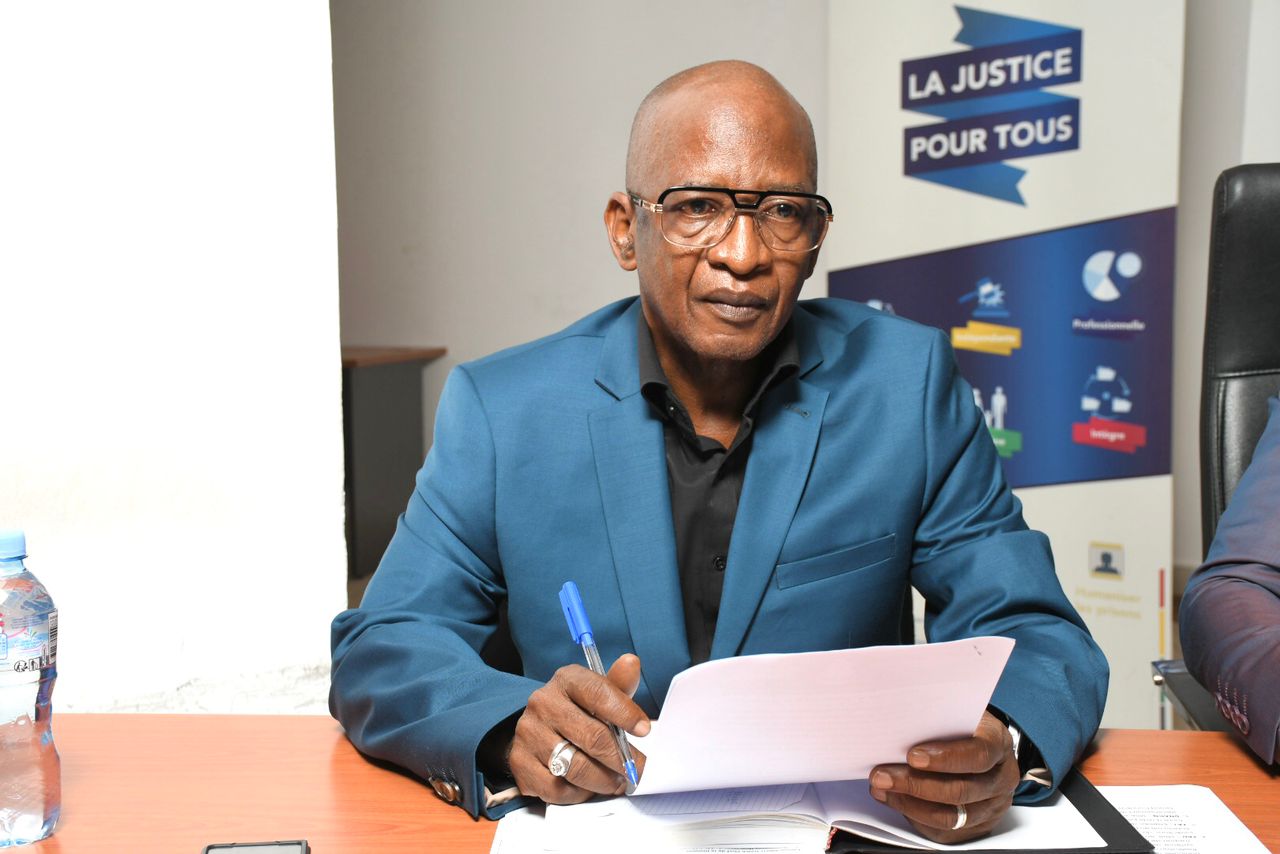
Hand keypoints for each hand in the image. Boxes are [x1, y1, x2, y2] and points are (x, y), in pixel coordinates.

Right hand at [509, 653, 649, 803]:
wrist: (536, 731)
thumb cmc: (576, 712)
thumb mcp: (597, 694)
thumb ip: (618, 684)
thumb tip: (631, 662)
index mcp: (566, 680)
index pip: (599, 693)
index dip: (626, 713)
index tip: (644, 730)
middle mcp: (543, 703)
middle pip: (593, 737)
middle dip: (621, 759)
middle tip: (636, 770)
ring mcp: (528, 733)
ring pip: (576, 767)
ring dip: (604, 780)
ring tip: (617, 781)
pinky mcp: (520, 763)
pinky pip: (557, 788)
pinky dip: (578, 793)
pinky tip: (587, 787)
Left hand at [868, 710, 1018, 843]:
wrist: (980, 744)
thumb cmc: (960, 725)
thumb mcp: (955, 711)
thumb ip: (935, 718)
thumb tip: (895, 724)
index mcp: (998, 743)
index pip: (978, 755)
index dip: (946, 758)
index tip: (912, 756)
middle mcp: (1001, 778)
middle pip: (960, 791)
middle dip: (915, 784)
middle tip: (881, 775)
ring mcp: (993, 806)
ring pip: (950, 817)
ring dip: (909, 804)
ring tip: (882, 789)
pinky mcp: (978, 826)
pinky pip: (944, 832)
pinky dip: (915, 817)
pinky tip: (894, 800)